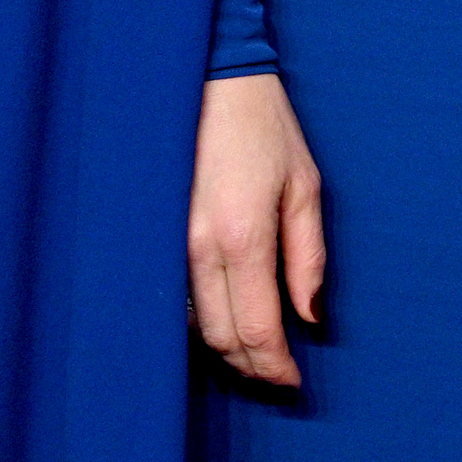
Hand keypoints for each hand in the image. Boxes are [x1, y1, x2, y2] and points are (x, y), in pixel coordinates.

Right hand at [189, 72, 326, 385]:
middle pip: (220, 338)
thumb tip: (311, 316)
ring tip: (254, 354)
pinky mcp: (149, 235)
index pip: (255, 331)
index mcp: (243, 236)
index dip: (274, 367)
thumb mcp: (305, 185)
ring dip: (223, 347)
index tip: (292, 383)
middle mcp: (197, 248)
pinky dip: (197, 318)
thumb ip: (309, 256)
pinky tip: (219, 317)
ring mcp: (165, 243)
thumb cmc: (264, 127)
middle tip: (276, 376)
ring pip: (191, 324)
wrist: (205, 78)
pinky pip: (171, 297)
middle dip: (250, 367)